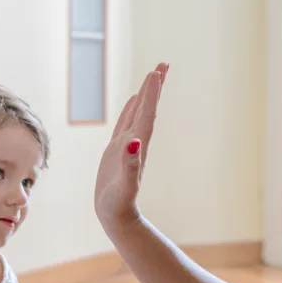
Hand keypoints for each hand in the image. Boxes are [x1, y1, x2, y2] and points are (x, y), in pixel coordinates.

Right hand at [94, 63, 168, 230]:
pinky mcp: (117, 150)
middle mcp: (135, 142)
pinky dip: (131, 108)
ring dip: (147, 94)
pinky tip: (135, 100)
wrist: (117, 218)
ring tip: (153, 75)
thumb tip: (134, 143)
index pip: (147, 114)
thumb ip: (130, 165)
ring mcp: (127, 145)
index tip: (157, 72)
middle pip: (148, 108)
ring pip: (139, 112)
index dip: (151, 94)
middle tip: (164, 63)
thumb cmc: (119, 205)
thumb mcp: (125, 186)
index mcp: (137, 146)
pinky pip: (126, 122)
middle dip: (155, 86)